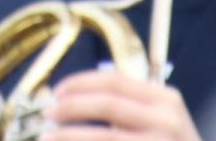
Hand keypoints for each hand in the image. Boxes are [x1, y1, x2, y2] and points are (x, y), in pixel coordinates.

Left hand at [44, 69, 200, 140]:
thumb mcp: (158, 118)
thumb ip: (128, 103)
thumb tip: (75, 95)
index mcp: (165, 99)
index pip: (115, 80)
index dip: (81, 82)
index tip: (56, 91)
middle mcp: (167, 120)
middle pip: (107, 105)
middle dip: (71, 107)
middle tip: (48, 113)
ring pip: (106, 137)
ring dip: (71, 136)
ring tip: (48, 135)